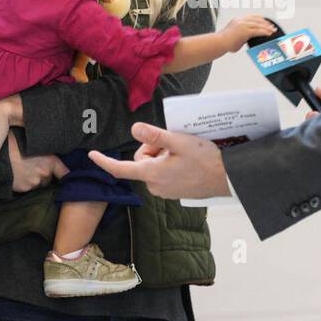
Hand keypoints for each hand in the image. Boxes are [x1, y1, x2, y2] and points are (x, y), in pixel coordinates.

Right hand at [6, 133, 68, 192]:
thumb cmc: (14, 142)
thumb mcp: (32, 141)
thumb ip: (42, 148)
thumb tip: (46, 144)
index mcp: (51, 160)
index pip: (65, 173)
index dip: (65, 175)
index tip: (66, 176)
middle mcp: (45, 173)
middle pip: (48, 178)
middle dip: (43, 174)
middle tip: (33, 166)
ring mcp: (34, 183)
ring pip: (37, 184)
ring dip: (33, 179)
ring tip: (23, 170)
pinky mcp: (23, 189)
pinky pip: (27, 188)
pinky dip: (24, 183)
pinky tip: (17, 175)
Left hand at [87, 123, 228, 198]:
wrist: (229, 178)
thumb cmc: (207, 160)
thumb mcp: (180, 142)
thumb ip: (155, 136)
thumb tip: (134, 129)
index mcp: (152, 174)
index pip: (120, 169)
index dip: (104, 161)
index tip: (91, 155)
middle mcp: (155, 186)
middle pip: (142, 160)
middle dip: (154, 148)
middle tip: (175, 144)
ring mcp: (165, 191)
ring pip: (154, 166)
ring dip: (164, 156)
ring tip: (184, 153)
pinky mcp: (175, 191)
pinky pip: (164, 173)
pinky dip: (171, 164)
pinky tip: (188, 161)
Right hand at [221, 15, 277, 51]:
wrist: (219, 43)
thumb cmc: (224, 42)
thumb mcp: (232, 35)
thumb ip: (240, 35)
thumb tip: (243, 39)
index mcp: (238, 20)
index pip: (251, 16)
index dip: (260, 18)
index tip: (265, 20)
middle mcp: (241, 20)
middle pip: (257, 19)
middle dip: (265, 23)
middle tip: (272, 26)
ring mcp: (243, 25)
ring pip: (258, 25)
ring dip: (267, 28)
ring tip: (273, 30)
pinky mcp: (245, 31)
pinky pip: (258, 31)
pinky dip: (264, 32)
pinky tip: (269, 34)